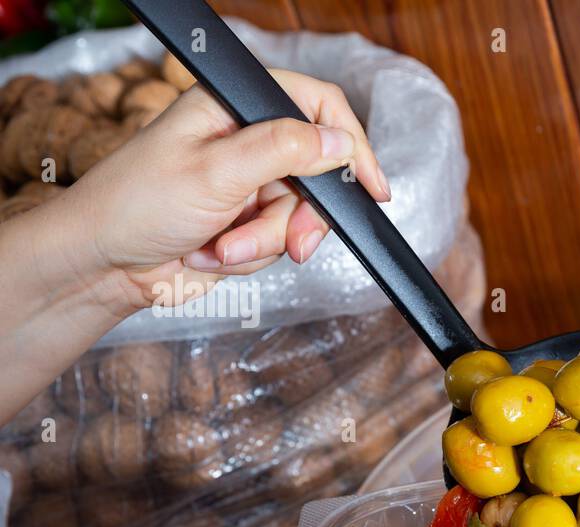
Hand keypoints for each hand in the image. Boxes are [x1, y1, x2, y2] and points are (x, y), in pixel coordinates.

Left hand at [79, 68, 389, 309]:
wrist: (105, 266)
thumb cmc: (137, 206)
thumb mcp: (216, 172)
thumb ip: (284, 151)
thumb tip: (340, 143)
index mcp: (234, 106)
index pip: (315, 105)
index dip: (350, 142)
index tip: (370, 186)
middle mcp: (245, 139)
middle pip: (318, 171)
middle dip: (301, 215)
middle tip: (294, 242)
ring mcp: (247, 182)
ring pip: (301, 214)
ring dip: (267, 240)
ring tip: (221, 246)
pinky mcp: (247, 220)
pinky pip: (281, 239)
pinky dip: (254, 254)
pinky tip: (215, 252)